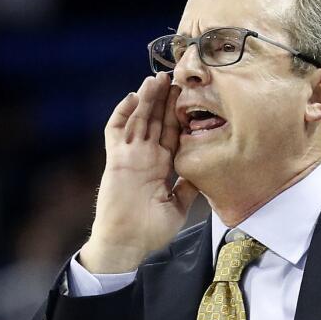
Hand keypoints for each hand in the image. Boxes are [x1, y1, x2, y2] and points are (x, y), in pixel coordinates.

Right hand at [80, 72, 198, 272]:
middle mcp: (146, 157)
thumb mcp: (179, 206)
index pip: (171, 133)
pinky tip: (132, 98)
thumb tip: (205, 172)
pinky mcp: (116, 160)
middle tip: (173, 75)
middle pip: (155, 120)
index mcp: (162, 166)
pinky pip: (115, 132)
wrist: (127, 244)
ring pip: (138, 120)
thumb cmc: (150, 231)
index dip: (178, 114)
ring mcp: (130, 157)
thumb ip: (189, 187)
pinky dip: (122, 114)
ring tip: (156, 78)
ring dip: (146, 99)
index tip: (188, 95)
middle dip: (163, 99)